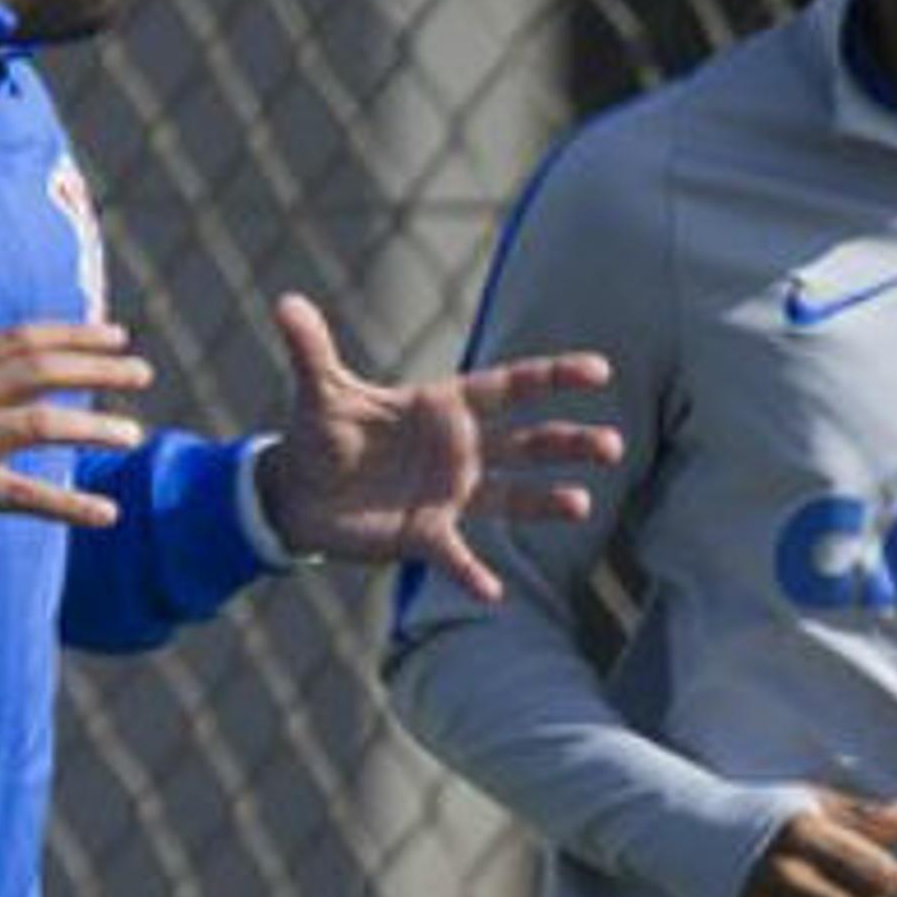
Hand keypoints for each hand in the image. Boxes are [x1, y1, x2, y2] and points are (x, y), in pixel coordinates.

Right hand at [0, 320, 154, 557]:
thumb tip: (23, 378)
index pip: (23, 338)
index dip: (75, 334)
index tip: (117, 336)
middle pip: (40, 369)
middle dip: (98, 368)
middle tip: (142, 373)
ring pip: (42, 423)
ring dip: (95, 426)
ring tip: (133, 433)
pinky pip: (24, 496)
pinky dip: (70, 505)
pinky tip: (105, 514)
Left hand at [250, 292, 618, 601]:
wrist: (297, 492)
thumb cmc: (321, 434)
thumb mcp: (319, 392)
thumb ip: (312, 350)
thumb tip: (285, 303)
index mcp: (444, 406)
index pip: (510, 386)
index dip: (554, 376)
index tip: (599, 370)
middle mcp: (460, 449)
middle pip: (529, 442)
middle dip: (570, 443)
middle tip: (612, 445)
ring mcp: (449, 493)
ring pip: (513, 496)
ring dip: (548, 501)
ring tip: (583, 505)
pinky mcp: (427, 533)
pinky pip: (459, 555)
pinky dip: (474, 573)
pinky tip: (496, 593)